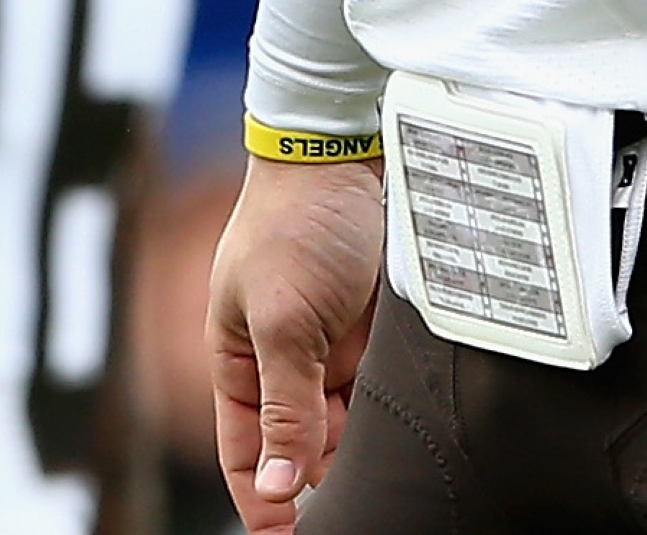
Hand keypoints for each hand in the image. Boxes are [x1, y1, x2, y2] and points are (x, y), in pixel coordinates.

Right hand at [207, 155, 384, 532]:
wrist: (348, 148)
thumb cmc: (298, 222)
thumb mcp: (284, 322)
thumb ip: (284, 409)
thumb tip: (278, 488)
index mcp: (237, 360)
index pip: (245, 457)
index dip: (267, 504)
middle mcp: (280, 359)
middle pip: (300, 449)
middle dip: (323, 482)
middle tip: (363, 510)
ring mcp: (327, 345)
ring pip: (344, 425)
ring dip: (360, 448)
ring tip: (389, 473)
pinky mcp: (370, 330)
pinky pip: (378, 391)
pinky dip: (389, 413)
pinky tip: (408, 428)